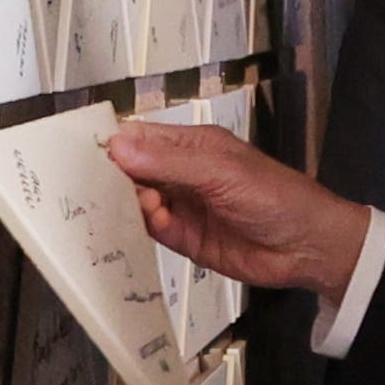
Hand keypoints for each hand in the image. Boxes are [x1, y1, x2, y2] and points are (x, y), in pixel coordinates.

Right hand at [107, 122, 373, 301]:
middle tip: (86, 188)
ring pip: (135, 200)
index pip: (140, 137)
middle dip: (110, 176)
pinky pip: (149, 229)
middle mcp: (180, 172)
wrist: (308, 247)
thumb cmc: (272, 196)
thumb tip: (117, 146)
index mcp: (191, 144)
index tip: (76, 155)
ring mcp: (180, 205)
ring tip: (117, 208)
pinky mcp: (182, 238)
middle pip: (131, 170)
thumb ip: (170, 161)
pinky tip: (135, 226)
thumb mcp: (221, 172)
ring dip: (123, 203)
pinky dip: (138, 227)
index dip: (111, 144)